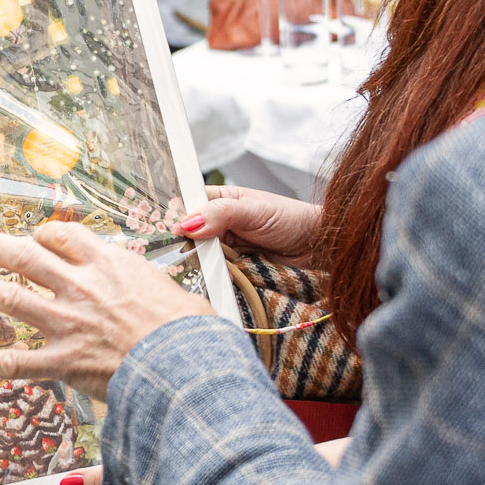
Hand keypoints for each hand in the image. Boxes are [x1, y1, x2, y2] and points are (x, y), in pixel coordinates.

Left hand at [0, 223, 211, 401]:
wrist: (187, 364)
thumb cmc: (189, 331)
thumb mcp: (171, 289)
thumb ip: (147, 284)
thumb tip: (152, 289)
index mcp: (109, 265)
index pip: (64, 237)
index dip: (45, 236)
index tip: (37, 239)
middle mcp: (82, 287)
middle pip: (28, 258)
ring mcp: (68, 323)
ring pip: (12, 298)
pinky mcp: (63, 361)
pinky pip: (15, 360)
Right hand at [178, 185, 324, 268]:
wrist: (318, 248)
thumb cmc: (291, 219)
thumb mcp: (254, 210)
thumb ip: (221, 213)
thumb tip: (187, 222)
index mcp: (219, 201)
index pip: (187, 206)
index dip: (174, 218)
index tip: (165, 231)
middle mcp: (218, 226)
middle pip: (188, 237)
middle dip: (182, 246)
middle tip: (174, 255)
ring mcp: (225, 251)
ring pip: (199, 259)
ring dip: (197, 266)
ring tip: (190, 271)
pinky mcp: (234, 273)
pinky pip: (215, 277)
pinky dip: (211, 280)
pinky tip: (207, 282)